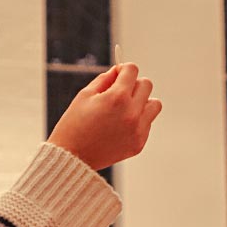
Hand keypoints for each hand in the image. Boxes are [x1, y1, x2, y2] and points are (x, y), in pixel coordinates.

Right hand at [47, 62, 161, 169]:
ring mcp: (138, 130)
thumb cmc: (74, 125)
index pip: (133, 70)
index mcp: (117, 98)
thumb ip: (105, 79)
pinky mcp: (139, 143)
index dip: (123, 69)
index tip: (117, 75)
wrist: (72, 158)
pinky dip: (138, 120)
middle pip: (147, 85)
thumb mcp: (85, 95)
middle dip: (133, 84)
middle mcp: (132, 113)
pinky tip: (120, 126)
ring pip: (154, 104)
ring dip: (142, 102)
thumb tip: (119, 71)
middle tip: (119, 92)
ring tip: (125, 109)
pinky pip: (147, 123)